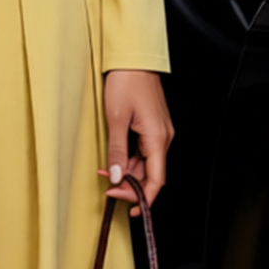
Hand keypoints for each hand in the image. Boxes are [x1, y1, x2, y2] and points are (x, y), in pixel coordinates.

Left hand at [100, 69, 172, 211]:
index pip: (157, 181)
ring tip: (105, 170)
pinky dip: (129, 159)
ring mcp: (159, 132)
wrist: (133, 59)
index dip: (143, 199)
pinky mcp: (153, 127)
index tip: (129, 208)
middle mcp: (163, 137)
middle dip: (129, 185)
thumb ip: (116, 151)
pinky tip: (115, 159)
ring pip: (146, 164)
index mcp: (157, 138)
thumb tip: (116, 177)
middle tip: (107, 187)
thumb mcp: (115, 120)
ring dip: (127, 172)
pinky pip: (143, 151)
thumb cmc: (126, 82)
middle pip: (151, 174)